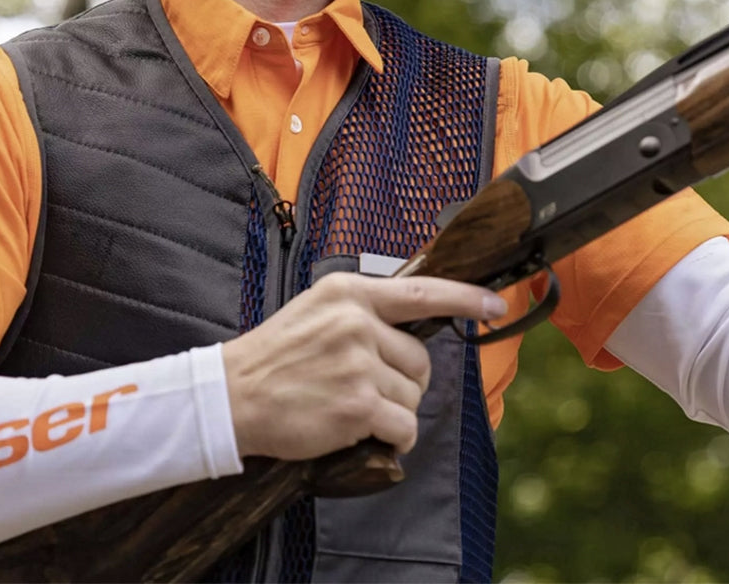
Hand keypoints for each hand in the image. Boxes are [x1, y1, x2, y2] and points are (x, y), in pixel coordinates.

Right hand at [221, 272, 506, 460]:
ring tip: (348, 405)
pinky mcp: (357, 406)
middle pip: (420, 360)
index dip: (466, 298)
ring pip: (413, 397)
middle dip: (402, 381)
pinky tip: (360, 432)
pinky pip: (403, 428)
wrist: (232, 396)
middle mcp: (358, 322)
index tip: (496, 304)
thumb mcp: (318, 311)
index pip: (422, 291)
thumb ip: (364, 310)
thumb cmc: (276, 356)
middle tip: (360, 386)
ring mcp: (358, 363)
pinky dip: (391, 438)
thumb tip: (416, 319)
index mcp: (349, 292)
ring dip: (391, 411)